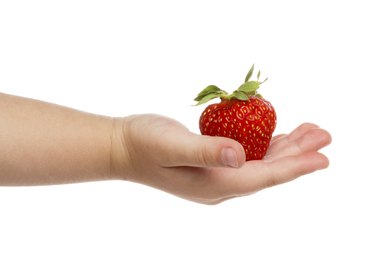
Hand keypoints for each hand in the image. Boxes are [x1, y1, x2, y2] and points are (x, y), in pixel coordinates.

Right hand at [111, 114, 330, 203]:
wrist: (123, 148)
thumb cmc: (143, 144)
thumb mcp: (172, 145)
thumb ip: (205, 151)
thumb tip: (238, 156)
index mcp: (215, 184)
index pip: (264, 177)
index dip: (295, 166)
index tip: (322, 157)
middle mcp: (220, 185)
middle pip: (268, 171)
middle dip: (298, 155)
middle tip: (324, 137)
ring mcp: (215, 176)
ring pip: (260, 164)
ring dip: (285, 149)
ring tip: (308, 133)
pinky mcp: (211, 165)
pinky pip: (246, 158)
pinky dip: (265, 146)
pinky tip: (276, 137)